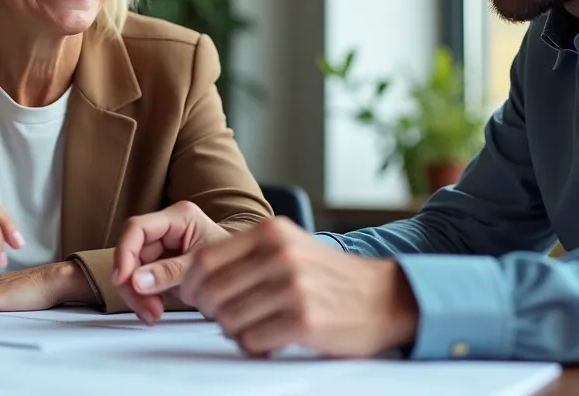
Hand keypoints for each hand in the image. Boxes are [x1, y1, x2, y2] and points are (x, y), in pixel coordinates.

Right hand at [111, 201, 230, 322]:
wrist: (243, 277)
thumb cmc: (232, 263)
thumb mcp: (200, 268)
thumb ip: (170, 273)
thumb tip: (137, 281)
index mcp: (179, 217)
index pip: (137, 228)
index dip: (125, 253)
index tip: (123, 279)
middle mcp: (167, 228)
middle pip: (132, 252)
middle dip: (132, 283)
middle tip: (145, 307)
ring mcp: (162, 246)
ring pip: (133, 270)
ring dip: (138, 295)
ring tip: (154, 313)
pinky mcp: (160, 264)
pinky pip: (140, 281)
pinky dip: (144, 298)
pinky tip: (155, 309)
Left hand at [133, 216, 419, 358]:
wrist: (387, 297)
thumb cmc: (333, 277)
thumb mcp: (291, 247)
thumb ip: (248, 254)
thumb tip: (197, 277)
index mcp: (272, 232)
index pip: (205, 259)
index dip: (191, 284)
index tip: (195, 297)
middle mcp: (280, 255)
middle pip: (211, 291)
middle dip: (209, 311)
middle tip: (223, 318)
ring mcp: (293, 289)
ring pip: (228, 319)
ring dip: (233, 331)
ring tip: (253, 327)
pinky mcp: (304, 322)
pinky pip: (252, 341)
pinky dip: (254, 346)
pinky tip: (270, 340)